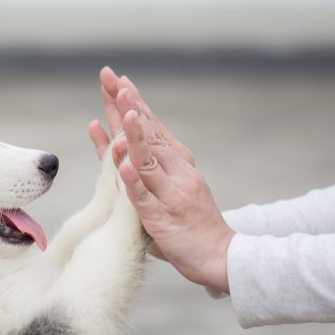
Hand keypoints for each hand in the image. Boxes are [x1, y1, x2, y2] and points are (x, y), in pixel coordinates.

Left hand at [88, 67, 234, 292]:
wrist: (221, 256)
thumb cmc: (192, 224)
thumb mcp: (172, 189)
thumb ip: (147, 170)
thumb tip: (122, 149)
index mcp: (178, 164)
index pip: (153, 127)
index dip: (134, 104)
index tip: (119, 81)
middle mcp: (177, 173)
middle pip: (148, 134)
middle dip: (128, 106)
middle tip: (112, 79)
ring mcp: (170, 194)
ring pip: (148, 160)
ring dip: (134, 134)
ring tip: (122, 110)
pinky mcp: (162, 218)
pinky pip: (144, 198)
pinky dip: (133, 181)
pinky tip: (122, 165)